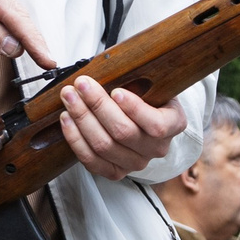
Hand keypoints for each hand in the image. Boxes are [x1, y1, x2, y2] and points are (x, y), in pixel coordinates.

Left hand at [57, 76, 187, 180]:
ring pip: (104, 146)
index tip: (116, 91)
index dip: (134, 109)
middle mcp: (157, 148)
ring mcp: (136, 163)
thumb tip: (106, 67)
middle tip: (81, 84)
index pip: (156, 125)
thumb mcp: (150, 84)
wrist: (144, 119)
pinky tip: (67, 120)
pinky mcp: (116, 172)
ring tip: (69, 97)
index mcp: (173, 124)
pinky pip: (92, 161)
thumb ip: (135, 80)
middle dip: (98, 105)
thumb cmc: (146, 95)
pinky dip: (76, 139)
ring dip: (82, 119)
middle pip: (123, 132)